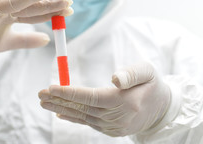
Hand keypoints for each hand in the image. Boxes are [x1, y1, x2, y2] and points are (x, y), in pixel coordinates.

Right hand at [0, 0, 72, 54]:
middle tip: (70, 1)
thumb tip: (47, 40)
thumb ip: (26, 40)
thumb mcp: (6, 43)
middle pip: (31, 6)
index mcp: (12, 17)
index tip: (71, 11)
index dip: (53, 13)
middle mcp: (6, 9)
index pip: (36, 14)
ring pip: (16, 0)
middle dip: (50, 4)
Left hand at [38, 63, 170, 136]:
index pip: (91, 97)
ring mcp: (114, 127)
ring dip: (61, 109)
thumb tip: (115, 79)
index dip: (70, 93)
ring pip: (82, 116)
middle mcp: (117, 118)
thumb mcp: (148, 72)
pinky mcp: (111, 130)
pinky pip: (88, 123)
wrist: (162, 109)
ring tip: (44, 102)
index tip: (52, 87)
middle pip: (82, 108)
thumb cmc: (152, 84)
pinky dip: (73, 117)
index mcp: (125, 102)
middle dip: (59, 101)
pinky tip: (60, 112)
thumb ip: (132, 74)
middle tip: (40, 94)